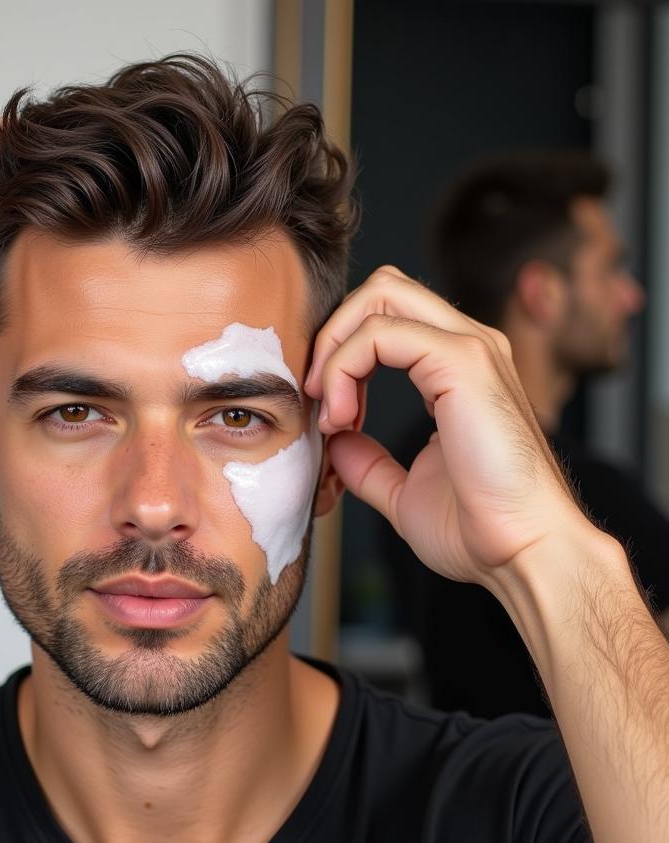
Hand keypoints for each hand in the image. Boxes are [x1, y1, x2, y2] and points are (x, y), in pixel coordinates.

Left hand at [304, 266, 586, 587]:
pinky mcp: (464, 362)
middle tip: (318, 397)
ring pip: (380, 294)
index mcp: (456, 369)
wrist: (523, 553)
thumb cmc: (478, 530)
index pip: (386, 319)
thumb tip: (334, 441)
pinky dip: (344, 369)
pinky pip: (380, 334)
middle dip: (333, 335)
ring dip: (335, 350)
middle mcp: (467, 346)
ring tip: (331, 413)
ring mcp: (470, 348)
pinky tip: (343, 418)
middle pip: (383, 289)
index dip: (342, 356)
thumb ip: (367, 462)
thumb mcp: (403, 491)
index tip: (329, 419)